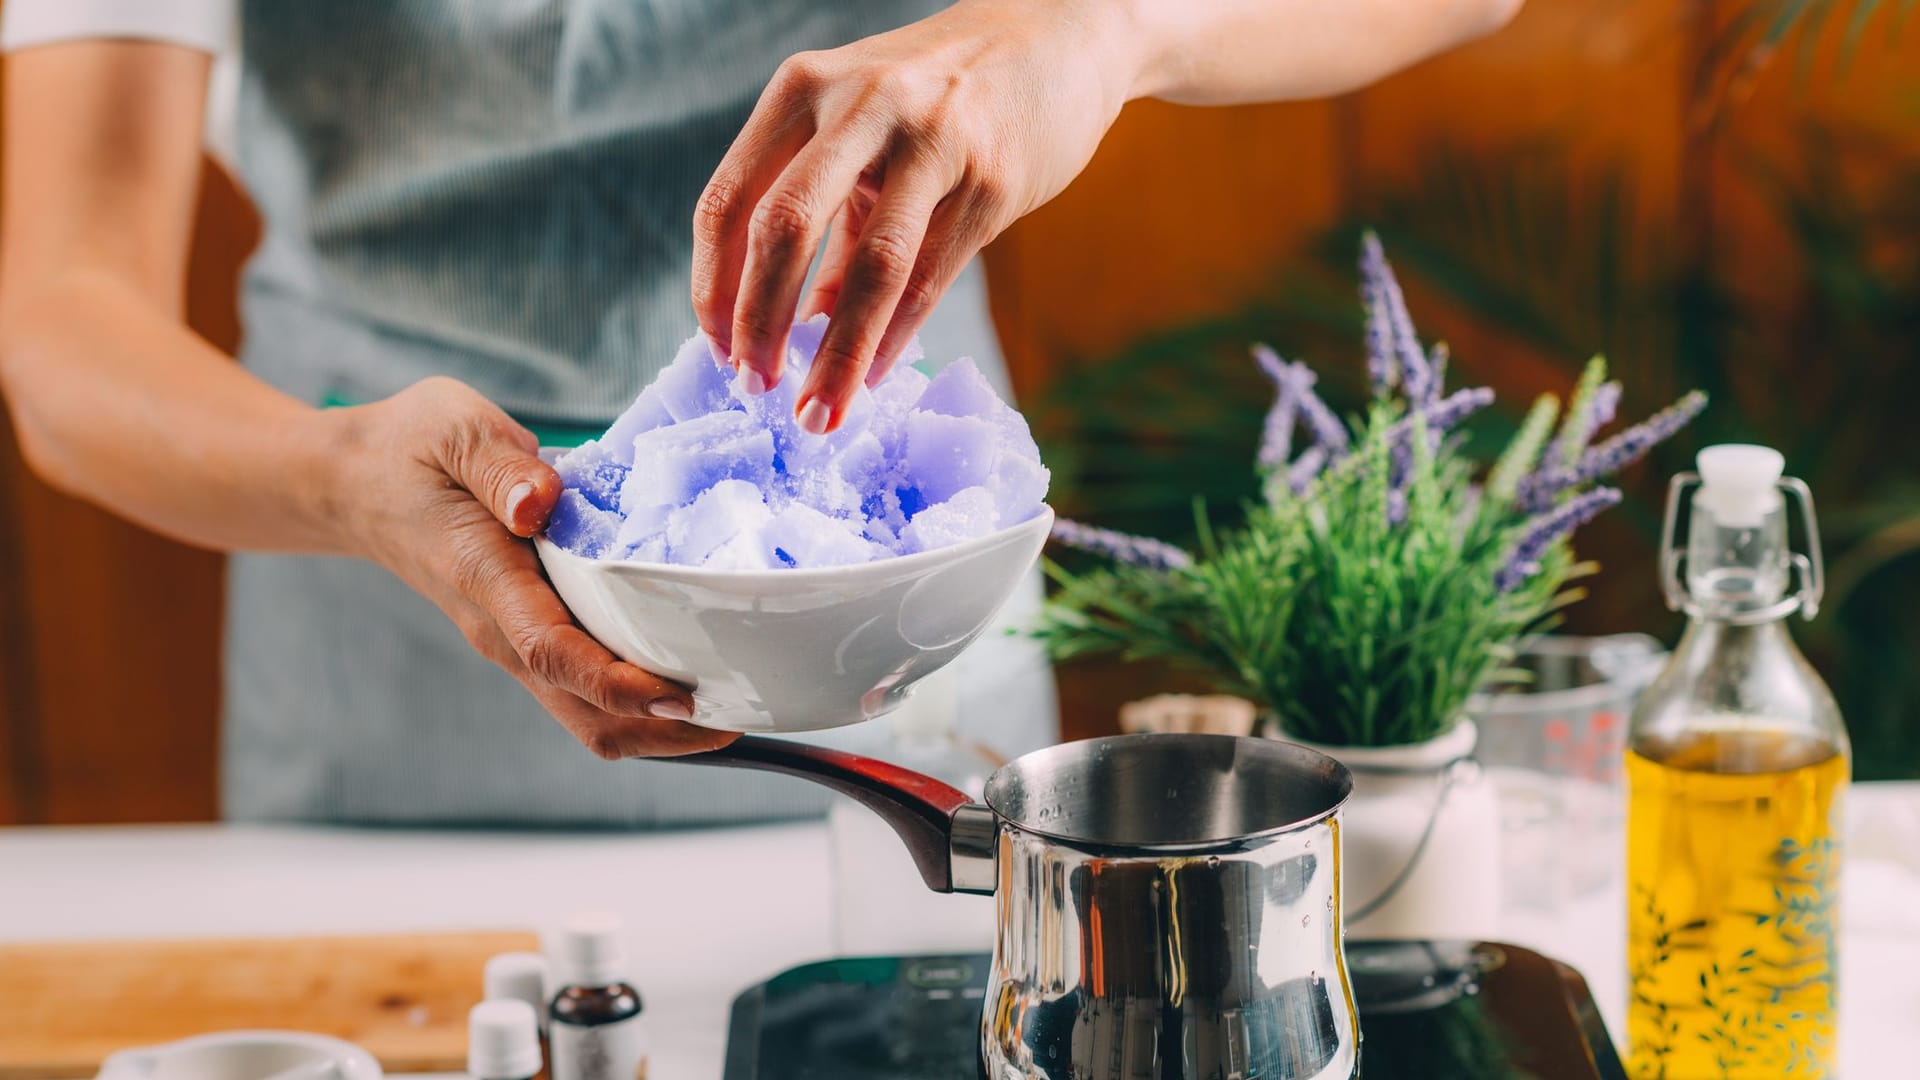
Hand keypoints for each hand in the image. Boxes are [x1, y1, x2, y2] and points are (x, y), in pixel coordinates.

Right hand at [325, 378, 734, 758]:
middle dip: (663, 729)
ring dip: (658, 728)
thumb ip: (500, 465)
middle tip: (744, 712)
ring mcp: (513, 641)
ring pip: (587, 716)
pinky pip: (585, 693)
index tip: (680, 694)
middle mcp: (501, 628)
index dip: (619, 683)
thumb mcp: (454, 428)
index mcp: (486, 578)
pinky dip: (639, 703)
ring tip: (735, 708)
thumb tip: (540, 503)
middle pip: (584, 712)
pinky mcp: (528, 637)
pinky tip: (693, 680)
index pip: (555, 652)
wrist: (356, 484)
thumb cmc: (411, 450)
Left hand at [691, 0, 1142, 431]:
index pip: (728, 201)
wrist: (1059, 35)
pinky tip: (877, 374)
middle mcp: (861, 105)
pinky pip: (932, 276)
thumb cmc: (942, 95)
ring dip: (838, 355)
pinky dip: (896, 336)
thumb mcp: (864, 132)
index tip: (720, 351)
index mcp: (804, 89)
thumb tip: (800, 327)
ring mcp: (933, 139)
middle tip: (756, 387)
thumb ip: (828, 219)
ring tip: (819, 412)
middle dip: (760, 323)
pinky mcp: (994, 179)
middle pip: (784, 229)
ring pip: (871, 266)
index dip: (715, 288)